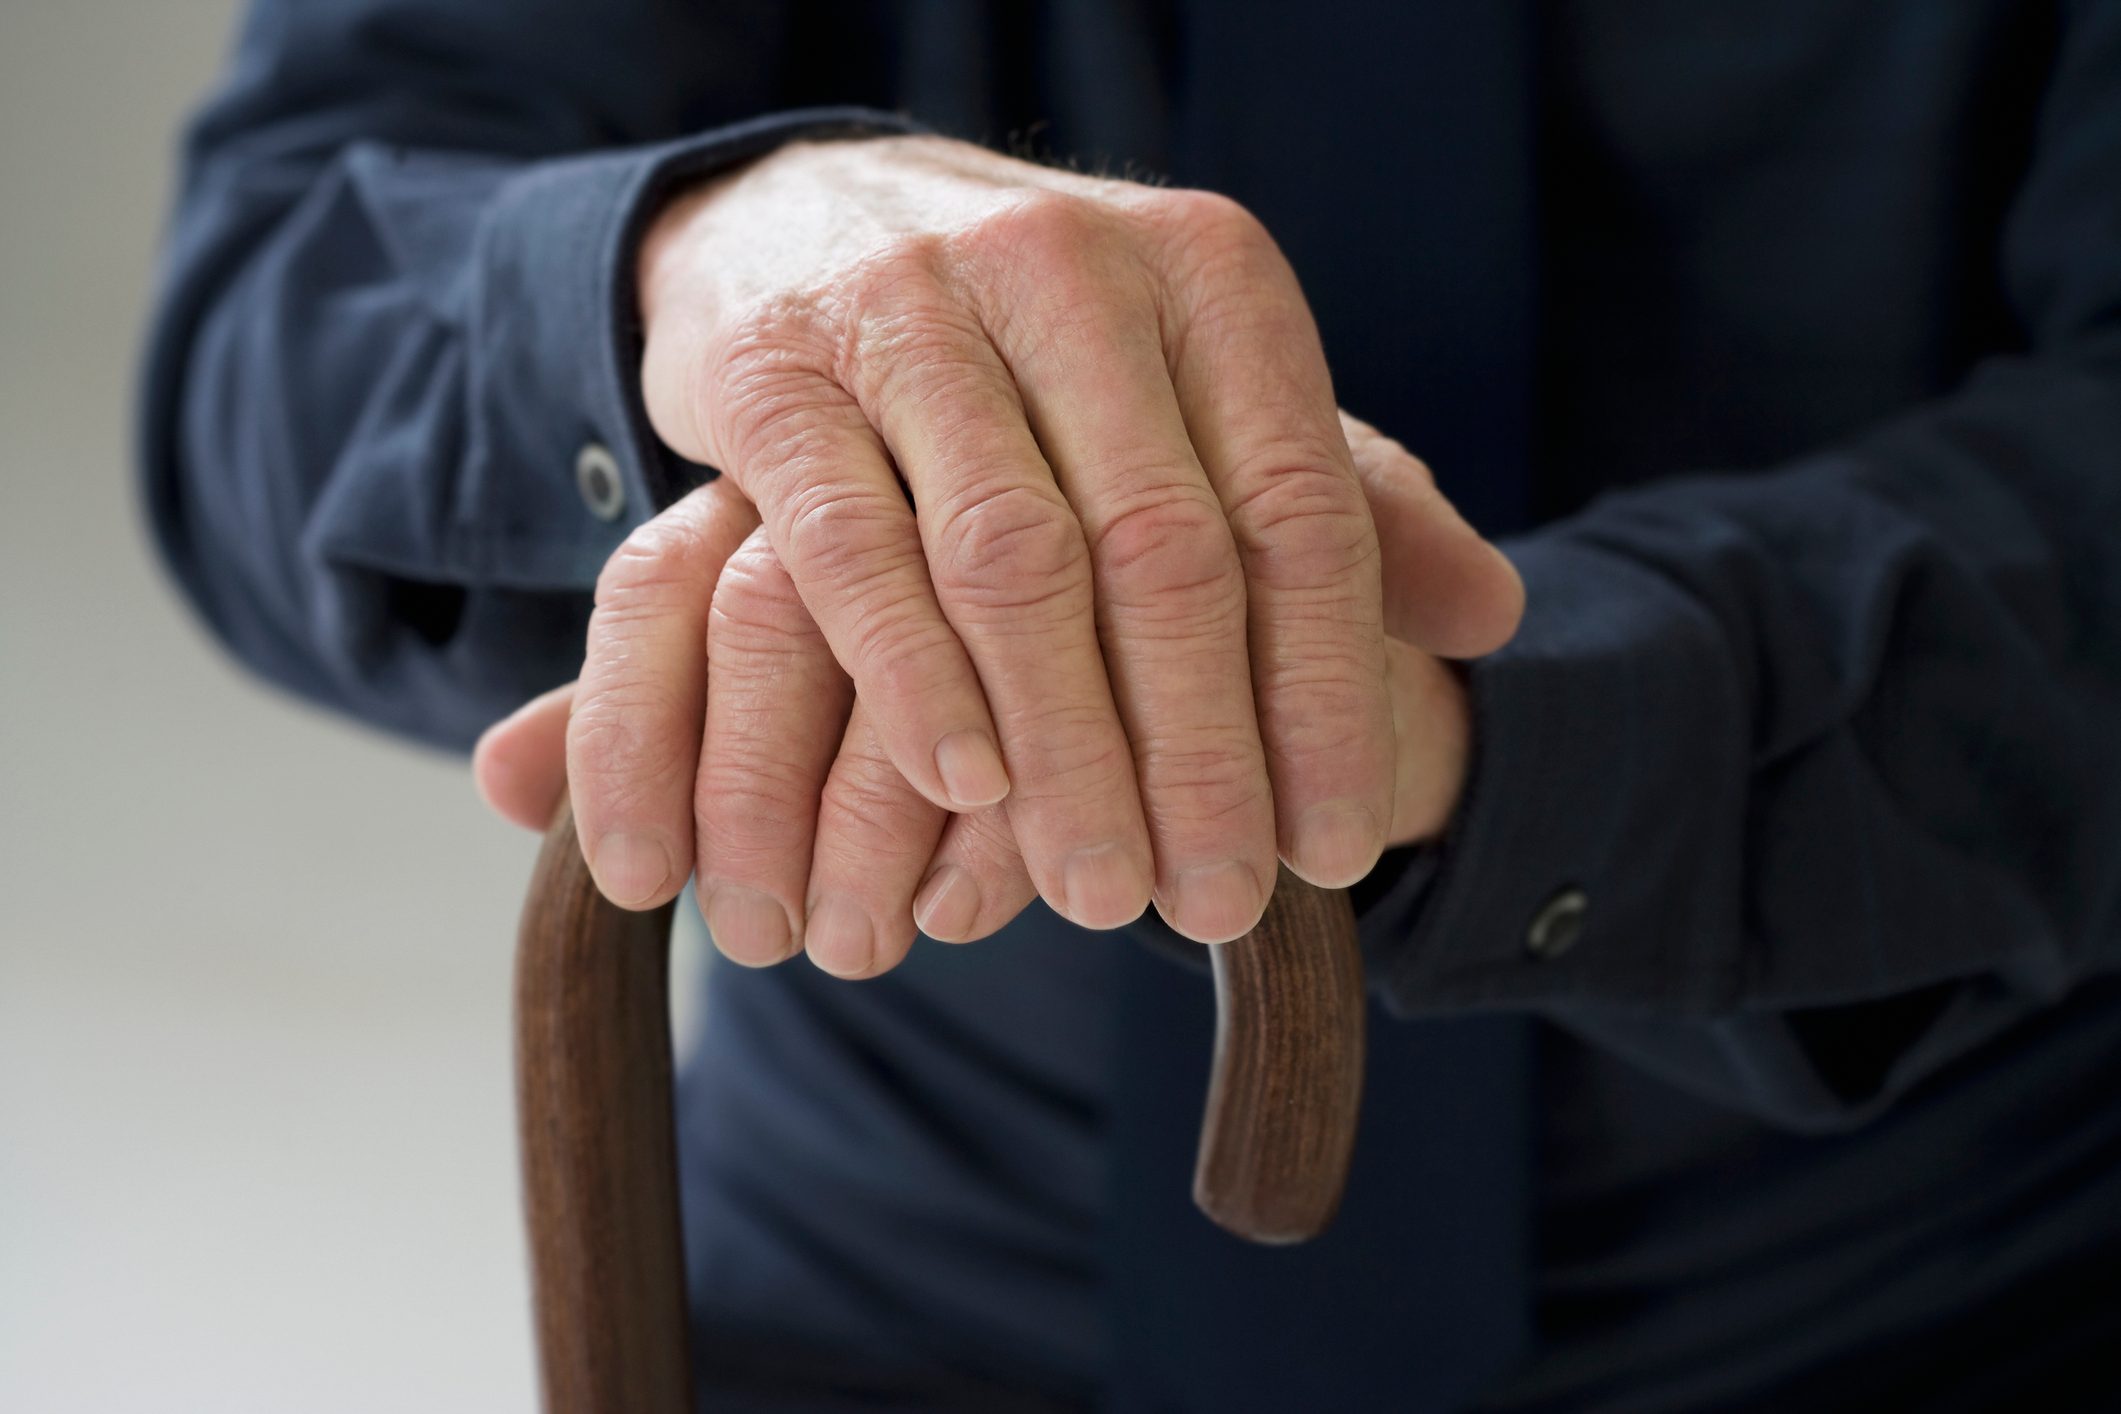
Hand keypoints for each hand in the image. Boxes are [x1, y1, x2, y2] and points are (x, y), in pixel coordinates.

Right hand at [618, 133, 1422, 946]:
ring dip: (1068, 748)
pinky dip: (916, 679)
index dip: (1325, 697)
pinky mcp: (780, 371)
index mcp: (1210, 276)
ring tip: (1103, 895)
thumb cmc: (1039, 345)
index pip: (1299, 513)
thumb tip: (1494, 614)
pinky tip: (965, 791)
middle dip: (1201, 752)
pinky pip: (856, 548)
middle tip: (1220, 904)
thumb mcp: (1200, 388)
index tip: (1336, 852)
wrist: (807, 211)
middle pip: (1166, 549)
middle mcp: (1074, 273)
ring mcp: (916, 311)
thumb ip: (1342, 496)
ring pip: (1016, 561)